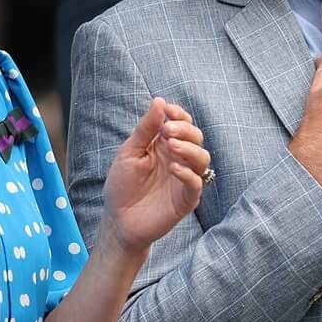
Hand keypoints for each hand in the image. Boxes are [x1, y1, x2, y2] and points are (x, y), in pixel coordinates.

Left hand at [103, 97, 210, 251]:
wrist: (118, 220)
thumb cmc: (122, 186)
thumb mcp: (129, 152)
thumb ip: (146, 129)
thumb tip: (159, 101)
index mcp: (165, 146)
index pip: (183, 123)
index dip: (179, 115)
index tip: (167, 111)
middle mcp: (179, 159)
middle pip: (196, 137)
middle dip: (185, 130)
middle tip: (167, 132)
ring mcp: (184, 179)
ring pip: (203, 159)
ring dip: (190, 149)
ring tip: (172, 147)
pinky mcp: (186, 199)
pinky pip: (197, 184)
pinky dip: (188, 174)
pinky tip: (173, 168)